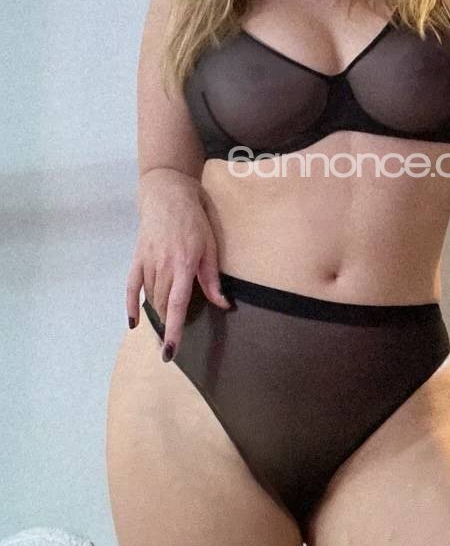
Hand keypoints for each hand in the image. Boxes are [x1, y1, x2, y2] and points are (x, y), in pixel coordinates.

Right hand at [125, 170, 231, 357]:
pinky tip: (134, 322)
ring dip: (157, 314)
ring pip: (150, 297)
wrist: (168, 195)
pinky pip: (131, 286)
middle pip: (162, 305)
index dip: (173, 330)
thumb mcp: (210, 247)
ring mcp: (147, 262)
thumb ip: (212, 279)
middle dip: (167, 325)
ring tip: (164, 327)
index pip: (176, 305)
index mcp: (183, 265)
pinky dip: (130, 305)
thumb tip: (223, 304)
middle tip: (172, 341)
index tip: (170, 351)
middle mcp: (162, 266)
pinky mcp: (137, 258)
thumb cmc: (194, 220)